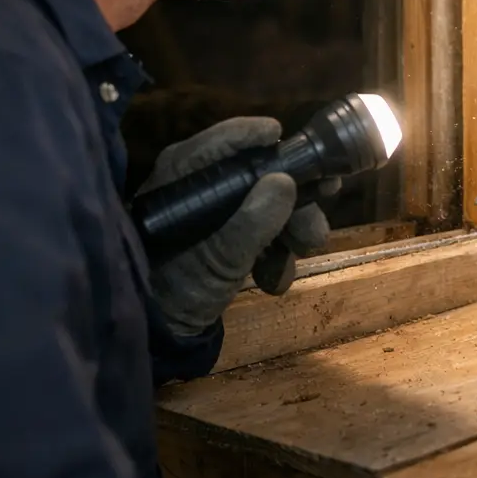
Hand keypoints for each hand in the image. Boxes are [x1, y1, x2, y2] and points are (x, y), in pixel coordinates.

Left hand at [139, 117, 330, 336]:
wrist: (159, 340)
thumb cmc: (174, 290)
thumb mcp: (216, 259)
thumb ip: (250, 222)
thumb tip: (286, 181)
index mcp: (187, 176)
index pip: (227, 139)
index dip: (264, 137)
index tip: (302, 147)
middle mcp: (203, 187)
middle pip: (263, 175)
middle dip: (296, 203)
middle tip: (317, 222)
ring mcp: (217, 214)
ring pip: (271, 205)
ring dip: (291, 234)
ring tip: (295, 261)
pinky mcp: (226, 239)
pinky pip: (264, 234)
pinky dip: (275, 256)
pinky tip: (271, 281)